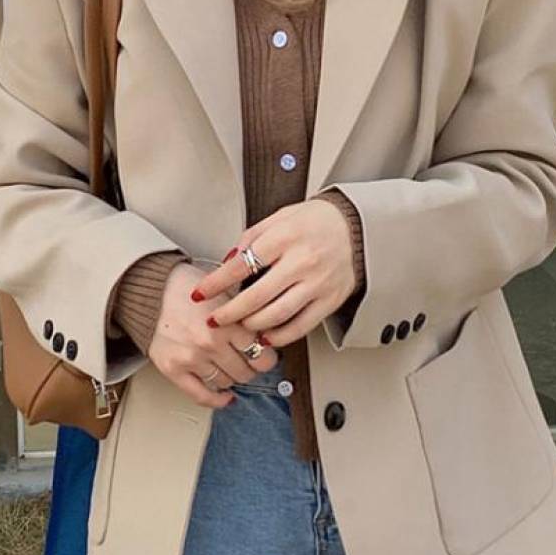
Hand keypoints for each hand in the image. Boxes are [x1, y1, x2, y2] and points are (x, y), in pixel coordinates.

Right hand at [147, 261, 279, 408]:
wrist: (151, 289)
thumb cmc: (187, 287)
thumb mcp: (225, 292)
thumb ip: (245, 314)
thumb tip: (266, 335)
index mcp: (227, 323)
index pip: (261, 355)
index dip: (268, 357)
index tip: (266, 356)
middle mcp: (210, 344)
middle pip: (246, 372)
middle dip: (251, 368)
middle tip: (249, 362)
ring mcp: (191, 359)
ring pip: (226, 383)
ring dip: (232, 378)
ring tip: (231, 368)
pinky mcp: (173, 369)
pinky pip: (201, 396)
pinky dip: (217, 400)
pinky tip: (225, 397)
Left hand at [189, 198, 356, 347]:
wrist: (355, 227)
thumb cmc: (314, 221)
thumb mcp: (279, 218)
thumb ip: (250, 239)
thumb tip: (227, 263)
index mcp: (285, 237)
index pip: (241, 266)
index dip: (216, 283)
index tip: (200, 294)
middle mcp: (302, 261)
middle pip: (256, 297)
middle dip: (229, 313)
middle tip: (214, 320)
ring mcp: (317, 283)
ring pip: (276, 315)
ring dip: (251, 325)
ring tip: (238, 326)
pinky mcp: (329, 300)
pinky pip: (300, 326)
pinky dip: (279, 336)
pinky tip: (266, 336)